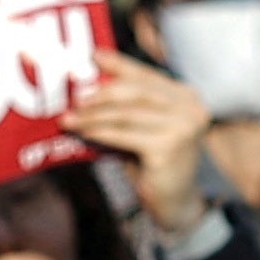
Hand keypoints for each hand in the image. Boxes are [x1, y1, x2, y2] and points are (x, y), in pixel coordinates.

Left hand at [68, 52, 221, 234]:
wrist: (175, 202)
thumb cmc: (154, 163)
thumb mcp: (143, 127)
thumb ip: (128, 105)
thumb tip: (89, 82)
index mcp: (186, 96)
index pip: (146, 76)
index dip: (119, 64)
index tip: (93, 56)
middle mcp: (190, 108)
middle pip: (136, 91)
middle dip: (100, 93)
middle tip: (73, 97)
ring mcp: (183, 127)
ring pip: (126, 114)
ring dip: (93, 116)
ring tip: (69, 118)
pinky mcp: (169, 147)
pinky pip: (124, 134)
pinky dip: (99, 132)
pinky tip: (82, 132)